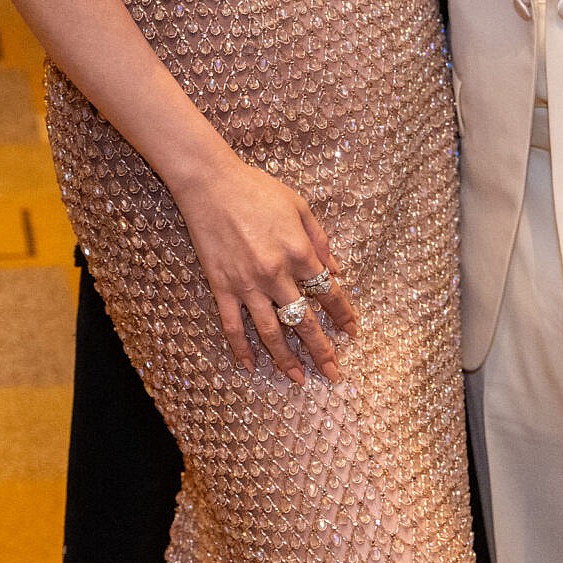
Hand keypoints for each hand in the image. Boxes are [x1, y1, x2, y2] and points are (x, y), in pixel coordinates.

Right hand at [165, 153, 358, 384]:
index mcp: (299, 251)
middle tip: (334, 373)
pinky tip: (250, 366)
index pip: (327, 292)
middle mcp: (276, 273)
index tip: (352, 332)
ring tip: (299, 379)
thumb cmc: (256, 189)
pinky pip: (233, 325)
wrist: (210, 183)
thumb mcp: (299, 206)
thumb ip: (321, 239)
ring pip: (271, 331)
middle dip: (322, 350)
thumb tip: (338, 270)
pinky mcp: (222, 287)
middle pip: (304, 320)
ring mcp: (247, 283)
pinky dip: (241, 348)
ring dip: (286, 359)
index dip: (342, 314)